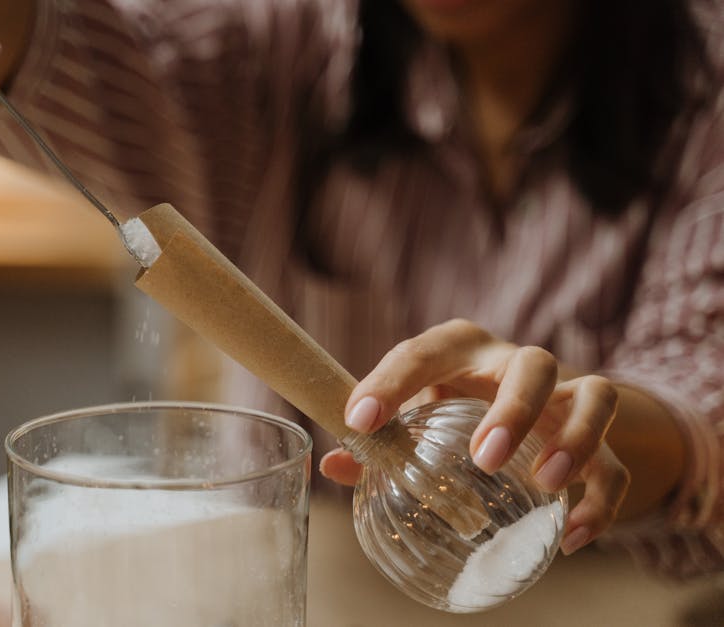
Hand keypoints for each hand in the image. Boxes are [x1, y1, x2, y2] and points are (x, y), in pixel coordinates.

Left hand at [319, 318, 630, 555]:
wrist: (519, 399)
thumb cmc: (450, 402)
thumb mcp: (413, 411)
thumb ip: (377, 441)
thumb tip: (336, 466)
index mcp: (459, 349)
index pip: (423, 353)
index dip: (388, 383)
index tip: (359, 422)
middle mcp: (515, 363)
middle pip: (534, 365)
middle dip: (514, 410)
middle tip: (486, 458)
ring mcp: (565, 396)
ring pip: (593, 396)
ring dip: (576, 439)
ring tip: (545, 485)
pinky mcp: (597, 437)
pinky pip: (615, 463)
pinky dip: (602, 500)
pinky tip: (572, 536)